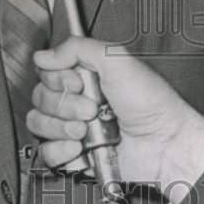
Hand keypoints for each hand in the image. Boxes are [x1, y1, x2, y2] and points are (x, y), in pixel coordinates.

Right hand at [28, 38, 203, 203]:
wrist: (163, 145)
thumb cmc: (152, 104)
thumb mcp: (117, 61)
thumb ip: (79, 48)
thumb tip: (44, 55)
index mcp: (87, 75)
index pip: (47, 72)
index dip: (58, 78)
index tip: (79, 82)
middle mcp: (79, 99)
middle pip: (41, 97)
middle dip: (65, 104)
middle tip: (91, 107)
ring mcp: (75, 127)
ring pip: (39, 124)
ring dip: (61, 127)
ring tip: (85, 129)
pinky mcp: (75, 154)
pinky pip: (46, 152)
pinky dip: (59, 150)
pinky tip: (79, 146)